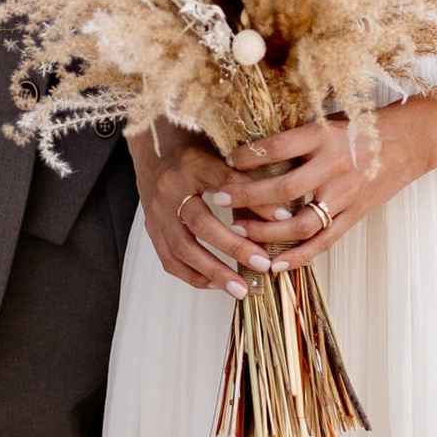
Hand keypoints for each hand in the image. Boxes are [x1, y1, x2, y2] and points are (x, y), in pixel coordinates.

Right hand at [132, 133, 270, 296]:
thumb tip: (284, 211)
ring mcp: (157, 211)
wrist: (153, 147)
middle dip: (234, 247)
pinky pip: (169, 260)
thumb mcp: (223, 151)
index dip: (255, 200)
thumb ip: (248, 176)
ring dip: (213, 271)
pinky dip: (193, 276)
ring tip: (241, 289)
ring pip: (183, 248)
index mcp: (192, 163)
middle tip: (263, 263)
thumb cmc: (196, 149)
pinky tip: (215, 285)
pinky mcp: (152, 228)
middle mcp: (171, 188)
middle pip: (201, 223)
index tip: (284, 218)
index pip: (227, 181)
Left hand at [207, 105, 434, 272]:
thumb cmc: (363, 127)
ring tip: (238, 231)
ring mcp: (346, 194)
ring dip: (265, 231)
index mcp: (324, 136)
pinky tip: (275, 264)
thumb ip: (296, 137)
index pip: (276, 147)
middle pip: (282, 188)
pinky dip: (298, 256)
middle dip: (245, 196)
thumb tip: (250, 149)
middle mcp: (335, 166)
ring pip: (300, 223)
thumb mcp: (328, 121)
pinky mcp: (355, 215)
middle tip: (218, 199)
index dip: (246, 157)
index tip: (224, 161)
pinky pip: (323, 241)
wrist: (411, 141)